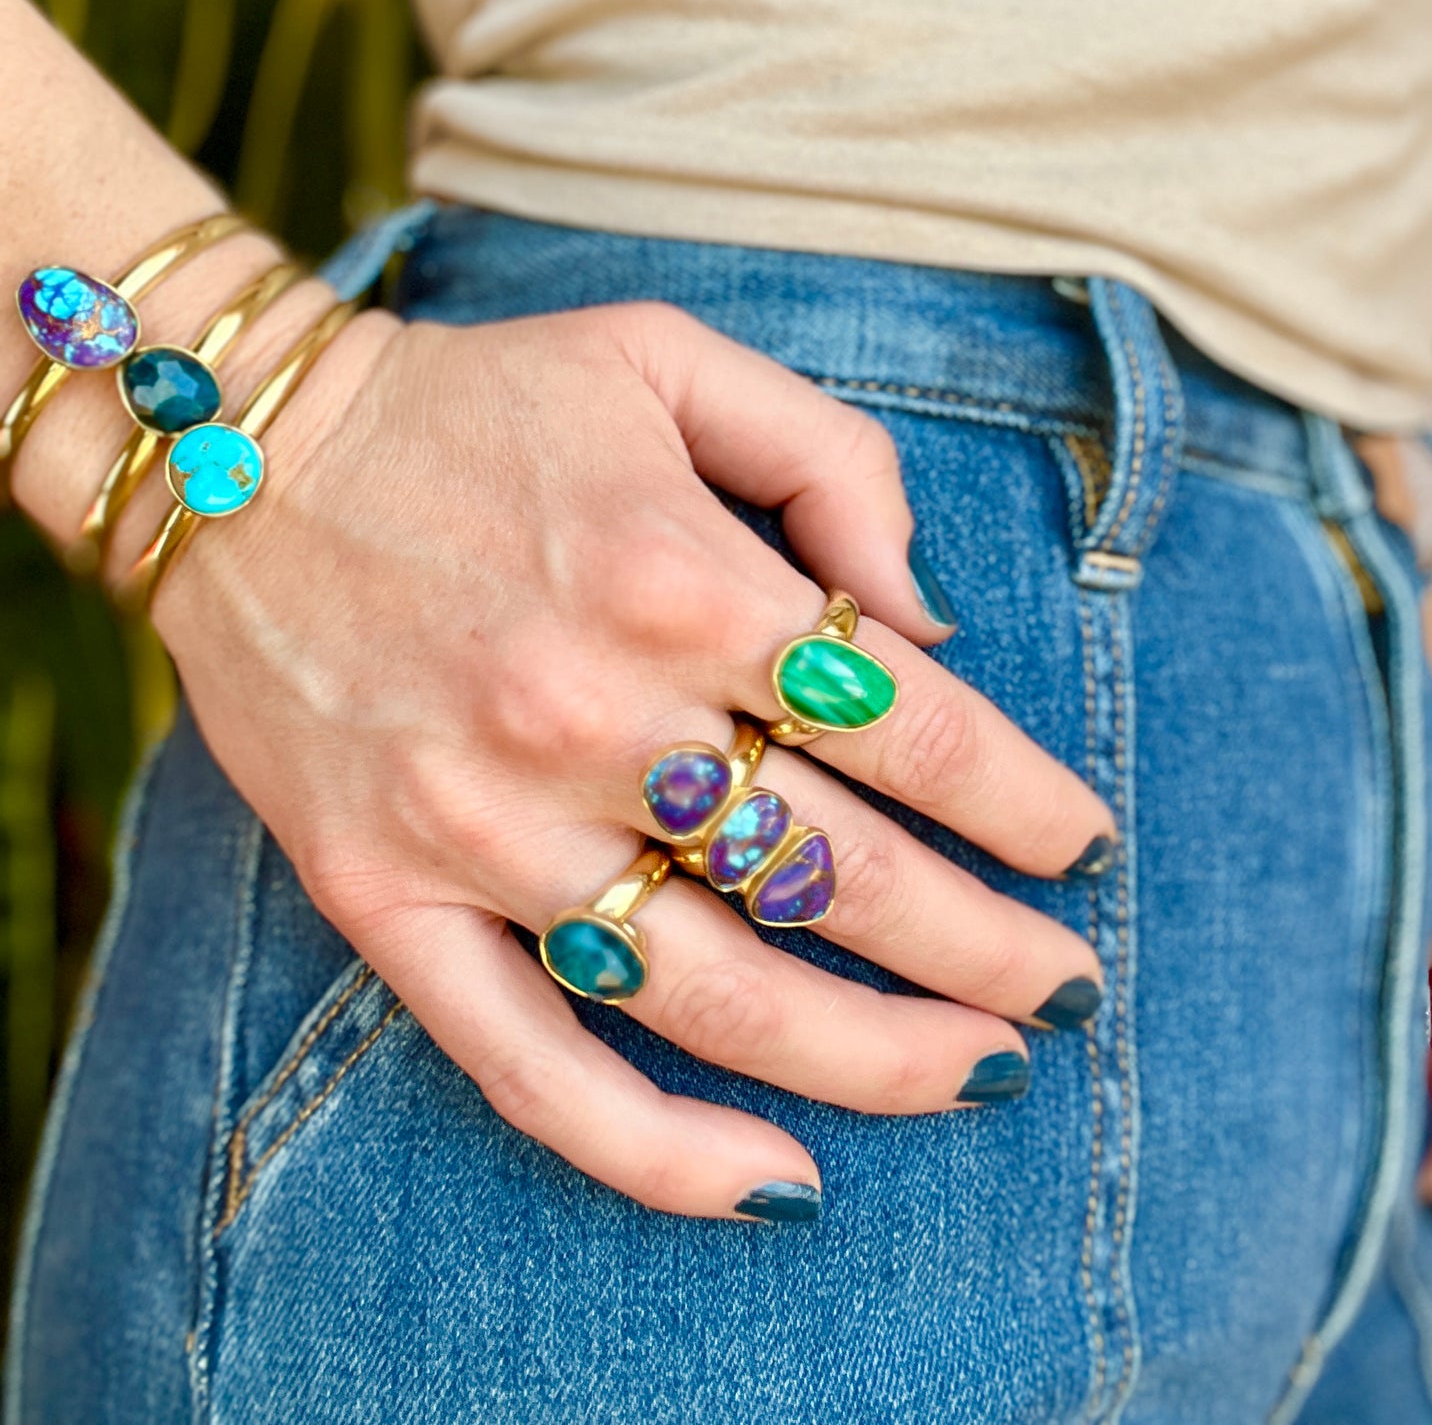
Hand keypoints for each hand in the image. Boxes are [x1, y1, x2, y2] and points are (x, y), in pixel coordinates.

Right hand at [153, 298, 1111, 1218]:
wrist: (237, 458)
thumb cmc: (479, 403)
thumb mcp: (669, 360)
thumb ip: (830, 463)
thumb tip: (930, 627)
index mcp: (679, 575)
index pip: (910, 730)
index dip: (1023, 804)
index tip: (1079, 845)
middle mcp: (591, 715)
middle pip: (844, 877)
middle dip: (990, 951)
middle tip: (1070, 988)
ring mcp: (485, 826)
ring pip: (722, 992)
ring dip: (878, 1057)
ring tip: (982, 1078)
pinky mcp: (390, 900)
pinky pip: (532, 1065)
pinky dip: (659, 1149)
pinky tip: (775, 1185)